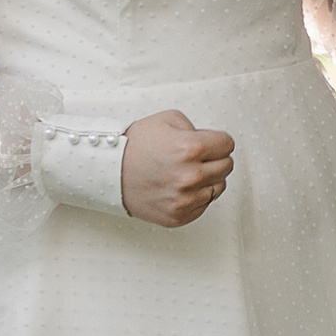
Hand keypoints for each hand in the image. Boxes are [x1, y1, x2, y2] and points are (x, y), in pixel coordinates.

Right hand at [121, 109, 234, 225]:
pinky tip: (179, 186)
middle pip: (227, 166)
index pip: (228, 144)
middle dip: (214, 158)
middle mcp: (190, 176)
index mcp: (191, 149)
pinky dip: (196, 195)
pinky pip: (204, 205)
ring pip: (218, 187)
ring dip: (207, 178)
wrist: (108, 171)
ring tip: (185, 171)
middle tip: (196, 157)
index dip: (217, 140)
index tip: (209, 142)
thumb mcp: (168, 120)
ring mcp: (185, 199)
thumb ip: (196, 128)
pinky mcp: (178, 216)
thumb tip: (212, 142)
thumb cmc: (134, 145)